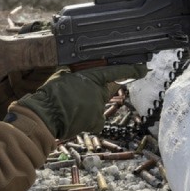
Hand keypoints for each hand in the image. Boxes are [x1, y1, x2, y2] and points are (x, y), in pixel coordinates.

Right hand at [16, 64, 147, 140]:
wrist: (46, 115)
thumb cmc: (51, 94)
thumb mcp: (62, 75)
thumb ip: (73, 74)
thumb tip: (73, 73)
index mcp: (92, 77)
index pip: (117, 72)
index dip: (132, 70)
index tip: (143, 69)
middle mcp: (99, 92)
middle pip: (105, 90)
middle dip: (96, 91)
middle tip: (78, 93)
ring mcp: (99, 108)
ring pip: (98, 105)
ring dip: (88, 105)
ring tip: (70, 107)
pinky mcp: (95, 122)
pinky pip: (96, 120)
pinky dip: (89, 120)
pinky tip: (77, 118)